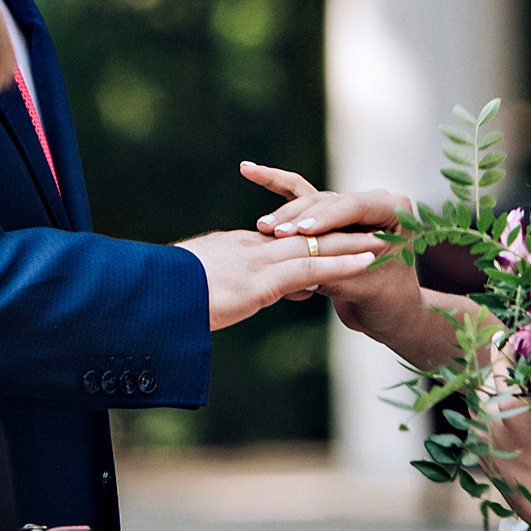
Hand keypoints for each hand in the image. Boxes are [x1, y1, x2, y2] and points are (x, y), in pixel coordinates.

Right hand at [173, 226, 378, 329]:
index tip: (333, 239)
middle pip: (304, 235)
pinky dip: (343, 263)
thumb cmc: (157, 301)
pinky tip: (368, 262)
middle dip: (340, 233)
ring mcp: (255, 261)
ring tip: (386, 240)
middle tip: (371, 229)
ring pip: (315, 246)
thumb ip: (214, 290)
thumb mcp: (191, 293)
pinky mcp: (259, 280)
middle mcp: (247, 247)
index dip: (309, 240)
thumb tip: (226, 298)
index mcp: (231, 250)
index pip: (279, 242)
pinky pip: (311, 267)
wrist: (144, 301)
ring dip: (353, 243)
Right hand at [241, 163, 458, 366]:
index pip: (354, 206)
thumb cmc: (386, 303)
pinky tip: (248, 170)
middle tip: (273, 231)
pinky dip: (275, 184)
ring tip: (263, 227)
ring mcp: (350, 205)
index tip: (303, 231)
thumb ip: (337, 279)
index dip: (327, 218)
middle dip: (299, 217)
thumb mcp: (364, 291)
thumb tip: (305, 277)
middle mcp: (373, 200)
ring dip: (285, 214)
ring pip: (310, 201)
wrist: (390, 312)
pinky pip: (300, 196)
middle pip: (328, 202)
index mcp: (394, 209)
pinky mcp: (330, 215)